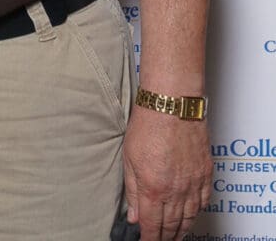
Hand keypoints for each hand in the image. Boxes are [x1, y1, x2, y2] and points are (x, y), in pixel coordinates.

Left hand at [123, 106, 209, 239]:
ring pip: (190, 217)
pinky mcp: (206, 175)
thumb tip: (133, 215)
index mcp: (153, 188)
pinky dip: (196, 213)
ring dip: (182, 229)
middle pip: (172, 225)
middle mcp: (176, 191)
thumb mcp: (129, 159)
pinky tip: (191, 215)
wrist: (173, 106)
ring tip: (175, 235)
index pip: (152, 224)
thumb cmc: (148, 126)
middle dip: (165, 237)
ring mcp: (194, 184)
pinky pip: (203, 202)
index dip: (149, 238)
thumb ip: (132, 190)